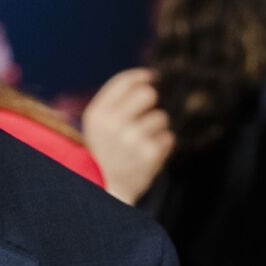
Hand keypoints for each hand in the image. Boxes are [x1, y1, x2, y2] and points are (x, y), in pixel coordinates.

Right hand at [83, 67, 173, 204]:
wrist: (107, 189)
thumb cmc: (105, 151)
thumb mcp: (98, 124)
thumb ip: (115, 101)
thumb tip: (146, 79)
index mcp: (97, 113)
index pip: (125, 81)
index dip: (143, 75)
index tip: (154, 77)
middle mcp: (113, 123)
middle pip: (147, 94)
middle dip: (151, 101)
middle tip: (147, 113)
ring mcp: (132, 139)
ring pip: (161, 117)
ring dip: (157, 127)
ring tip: (144, 141)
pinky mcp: (149, 155)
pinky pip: (168, 138)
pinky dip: (163, 145)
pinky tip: (150, 153)